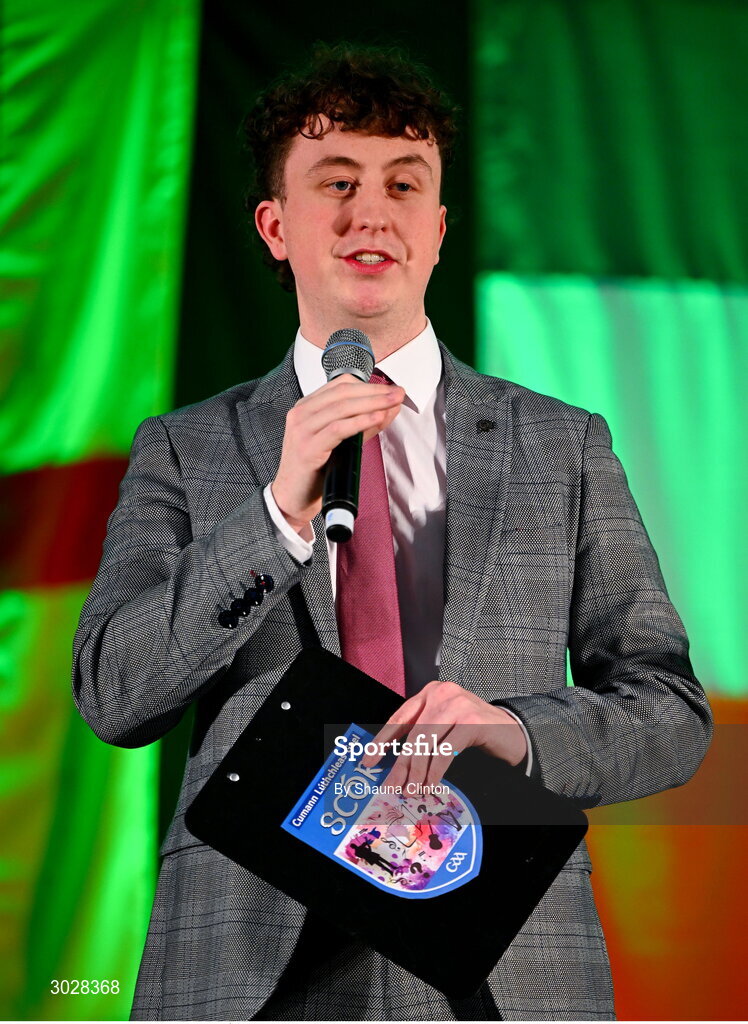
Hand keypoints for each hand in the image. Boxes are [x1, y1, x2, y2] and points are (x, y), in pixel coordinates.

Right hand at [271, 374, 404, 538]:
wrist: (292, 498)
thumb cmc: (313, 471)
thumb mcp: (340, 442)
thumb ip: (362, 424)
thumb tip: (388, 409)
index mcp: (306, 408)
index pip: (340, 385)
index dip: (369, 384)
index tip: (391, 389)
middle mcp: (301, 414)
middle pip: (343, 393)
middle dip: (375, 392)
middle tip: (397, 393)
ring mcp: (302, 429)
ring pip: (342, 407)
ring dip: (372, 403)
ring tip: (392, 403)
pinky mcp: (308, 448)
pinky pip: (337, 429)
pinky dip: (360, 421)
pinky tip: (376, 418)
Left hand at [360, 680, 527, 790]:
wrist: (510, 730)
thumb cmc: (473, 729)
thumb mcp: (443, 725)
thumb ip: (422, 735)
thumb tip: (395, 765)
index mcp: (430, 692)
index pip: (400, 718)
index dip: (382, 741)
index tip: (369, 759)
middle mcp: (441, 693)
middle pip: (412, 733)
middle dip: (401, 765)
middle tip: (392, 787)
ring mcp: (458, 705)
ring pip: (426, 742)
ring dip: (417, 772)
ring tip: (413, 790)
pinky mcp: (472, 721)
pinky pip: (446, 750)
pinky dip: (436, 771)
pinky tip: (431, 784)